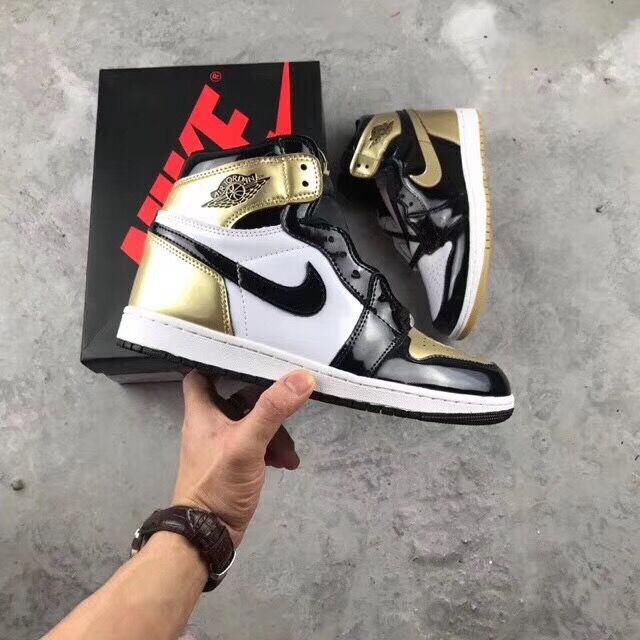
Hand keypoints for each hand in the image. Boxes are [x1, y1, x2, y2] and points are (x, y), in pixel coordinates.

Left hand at [172, 370, 314, 546]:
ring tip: (289, 454)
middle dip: (268, 404)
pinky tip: (286, 463)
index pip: (202, 372)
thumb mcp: (247, 444)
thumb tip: (301, 378)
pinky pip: (258, 443)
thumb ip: (273, 410)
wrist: (209, 535)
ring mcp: (224, 443)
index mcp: (202, 411)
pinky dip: (273, 449)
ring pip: (254, 422)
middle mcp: (210, 422)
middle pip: (240, 397)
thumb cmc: (217, 485)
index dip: (221, 360)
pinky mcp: (235, 461)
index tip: (250, 354)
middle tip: (289, 409)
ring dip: (276, 433)